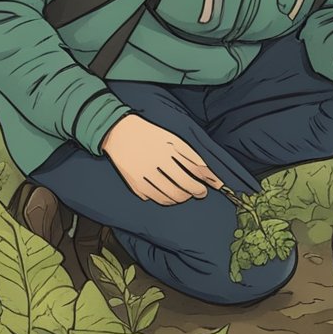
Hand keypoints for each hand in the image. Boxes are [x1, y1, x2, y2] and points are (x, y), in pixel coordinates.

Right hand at [100, 113, 225, 204]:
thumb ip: (191, 156)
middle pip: (183, 186)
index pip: (194, 170)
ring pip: (169, 196)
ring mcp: (144, 175)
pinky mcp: (134, 183)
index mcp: (168, 149)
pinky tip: (169, 196)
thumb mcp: (172, 140)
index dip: (206, 181)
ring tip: (185, 194)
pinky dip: (165, 200)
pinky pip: (154, 198)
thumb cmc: (151, 135)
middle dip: (196, 192)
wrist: (119, 133)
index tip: (213, 186)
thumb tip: (209, 174)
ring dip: (181, 198)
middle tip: (200, 193)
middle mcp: (155, 162)